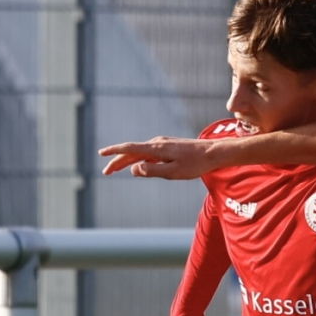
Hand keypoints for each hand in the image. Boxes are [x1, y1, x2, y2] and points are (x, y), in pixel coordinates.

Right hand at [99, 137, 218, 180]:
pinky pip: (149, 153)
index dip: (114, 151)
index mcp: (157, 149)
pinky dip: (139, 159)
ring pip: (140, 152)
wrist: (214, 152)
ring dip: (127, 160)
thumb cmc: (196, 165)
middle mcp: (157, 143)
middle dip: (117, 161)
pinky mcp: (169, 147)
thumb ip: (152, 171)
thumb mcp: (173, 172)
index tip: (101, 153)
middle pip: (132, 151)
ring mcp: (163, 144)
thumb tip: (133, 169)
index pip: (129, 148)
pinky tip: (138, 165)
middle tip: (105, 172)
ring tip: (115, 169)